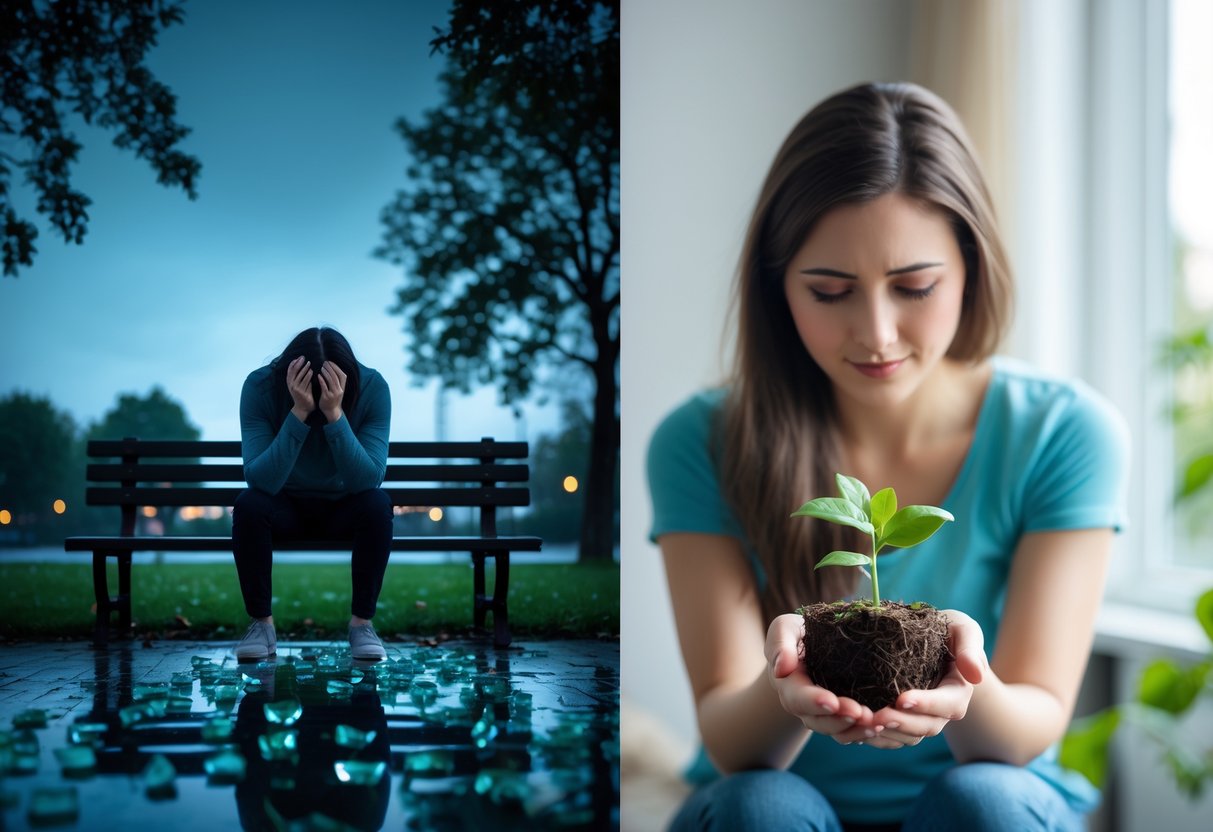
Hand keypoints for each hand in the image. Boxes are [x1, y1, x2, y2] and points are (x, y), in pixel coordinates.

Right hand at [286, 356, 313, 420]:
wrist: (303, 408)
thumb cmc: (303, 394)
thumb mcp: (299, 384)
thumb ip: (300, 376)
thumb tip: (304, 365)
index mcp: (290, 382)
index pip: (289, 371)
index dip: (293, 363)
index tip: (298, 357)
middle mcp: (291, 385)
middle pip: (294, 372)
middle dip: (298, 364)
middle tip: (304, 358)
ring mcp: (296, 389)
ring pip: (300, 376)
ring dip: (304, 369)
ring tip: (309, 363)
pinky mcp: (302, 393)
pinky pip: (305, 382)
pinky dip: (308, 376)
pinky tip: (312, 371)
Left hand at [317, 361, 345, 422]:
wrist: (332, 411)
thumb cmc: (333, 400)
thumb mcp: (337, 390)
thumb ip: (336, 382)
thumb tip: (332, 371)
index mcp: (342, 387)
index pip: (342, 375)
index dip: (336, 367)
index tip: (330, 362)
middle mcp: (339, 390)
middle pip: (336, 376)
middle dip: (331, 368)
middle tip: (325, 362)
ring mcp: (334, 393)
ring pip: (332, 380)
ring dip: (327, 372)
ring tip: (322, 367)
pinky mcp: (327, 397)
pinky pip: (325, 387)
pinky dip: (322, 380)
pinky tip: (318, 375)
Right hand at [766, 613, 874, 742]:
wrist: (814, 645)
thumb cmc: (799, 634)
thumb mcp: (786, 629)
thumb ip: (780, 643)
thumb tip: (782, 667)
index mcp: (789, 684)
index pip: (797, 698)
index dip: (814, 701)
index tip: (832, 701)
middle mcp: (804, 706)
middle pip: (817, 721)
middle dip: (839, 720)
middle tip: (861, 714)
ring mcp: (823, 714)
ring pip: (836, 731)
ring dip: (855, 731)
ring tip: (876, 724)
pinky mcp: (841, 717)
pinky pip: (850, 732)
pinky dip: (864, 732)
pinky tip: (880, 727)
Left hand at [862, 608, 986, 748]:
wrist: (931, 641)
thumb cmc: (949, 631)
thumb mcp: (963, 630)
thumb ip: (970, 648)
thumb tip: (976, 675)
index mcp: (958, 691)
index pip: (948, 704)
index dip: (926, 704)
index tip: (903, 699)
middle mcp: (941, 711)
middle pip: (926, 726)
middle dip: (902, 723)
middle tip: (877, 717)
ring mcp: (922, 718)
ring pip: (907, 736)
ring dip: (886, 733)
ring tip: (863, 723)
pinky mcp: (903, 720)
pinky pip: (891, 737)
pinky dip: (875, 737)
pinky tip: (856, 727)